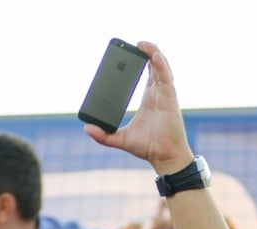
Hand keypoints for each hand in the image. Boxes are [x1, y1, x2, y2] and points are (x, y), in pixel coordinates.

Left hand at [83, 42, 192, 174]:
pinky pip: (166, 77)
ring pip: (162, 68)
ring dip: (154, 53)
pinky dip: (161, 65)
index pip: (145, 74)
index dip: (140, 61)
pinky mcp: (170, 99)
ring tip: (143, 44)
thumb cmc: (148, 148)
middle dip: (147, 52)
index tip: (128, 53)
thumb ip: (104, 135)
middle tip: (135, 44)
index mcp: (148, 99)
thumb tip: (87, 128)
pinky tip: (154, 56)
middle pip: (154, 66)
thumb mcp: (120, 139)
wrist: (164, 156)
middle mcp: (157, 94)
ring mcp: (165, 95)